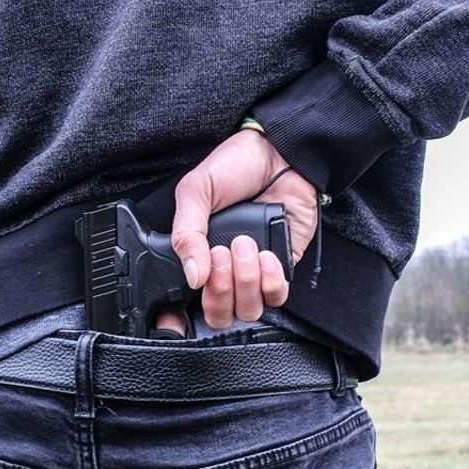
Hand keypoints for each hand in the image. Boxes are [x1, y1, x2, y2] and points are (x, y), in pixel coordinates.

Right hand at [153, 129, 317, 334]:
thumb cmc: (236, 167)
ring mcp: (255, 272)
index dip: (184, 313)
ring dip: (245, 281)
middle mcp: (226, 270)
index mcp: (200, 254)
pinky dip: (270, 280)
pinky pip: (276, 295)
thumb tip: (192, 275)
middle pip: (220, 314)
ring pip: (248, 309)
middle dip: (220, 291)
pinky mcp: (284, 267)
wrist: (280, 154)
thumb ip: (186, 233)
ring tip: (245, 245)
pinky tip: (266, 254)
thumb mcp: (196, 191)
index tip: (186, 300)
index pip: (190, 301)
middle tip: (221, 255)